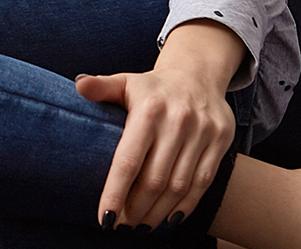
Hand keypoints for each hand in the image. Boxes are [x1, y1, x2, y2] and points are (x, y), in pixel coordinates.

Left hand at [76, 22, 241, 231]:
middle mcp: (178, 121)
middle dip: (136, 209)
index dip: (115, 192)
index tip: (105, 217)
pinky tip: (169, 218)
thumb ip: (101, 87)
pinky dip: (186, 205)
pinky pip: (203, 182)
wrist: (197, 73)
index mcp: (149, 109)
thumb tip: (79, 85)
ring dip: (158, 212)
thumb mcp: (125, 82)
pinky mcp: (221, 140)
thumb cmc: (152, 87)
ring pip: (179, 186)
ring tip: (141, 227)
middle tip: (122, 226)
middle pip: (154, 180)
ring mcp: (203, 132)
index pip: (128, 160)